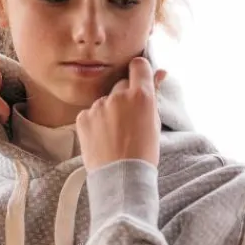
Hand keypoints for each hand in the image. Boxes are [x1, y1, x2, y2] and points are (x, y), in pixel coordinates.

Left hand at [76, 57, 166, 171]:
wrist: (120, 178)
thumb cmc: (143, 154)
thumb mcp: (154, 123)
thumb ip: (153, 95)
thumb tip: (161, 72)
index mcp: (141, 96)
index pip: (139, 65)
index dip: (139, 72)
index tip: (139, 82)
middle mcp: (118, 96)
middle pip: (121, 85)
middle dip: (124, 98)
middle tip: (128, 121)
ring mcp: (98, 106)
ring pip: (105, 101)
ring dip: (108, 112)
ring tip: (114, 136)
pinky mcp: (82, 118)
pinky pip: (90, 114)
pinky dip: (95, 123)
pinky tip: (102, 139)